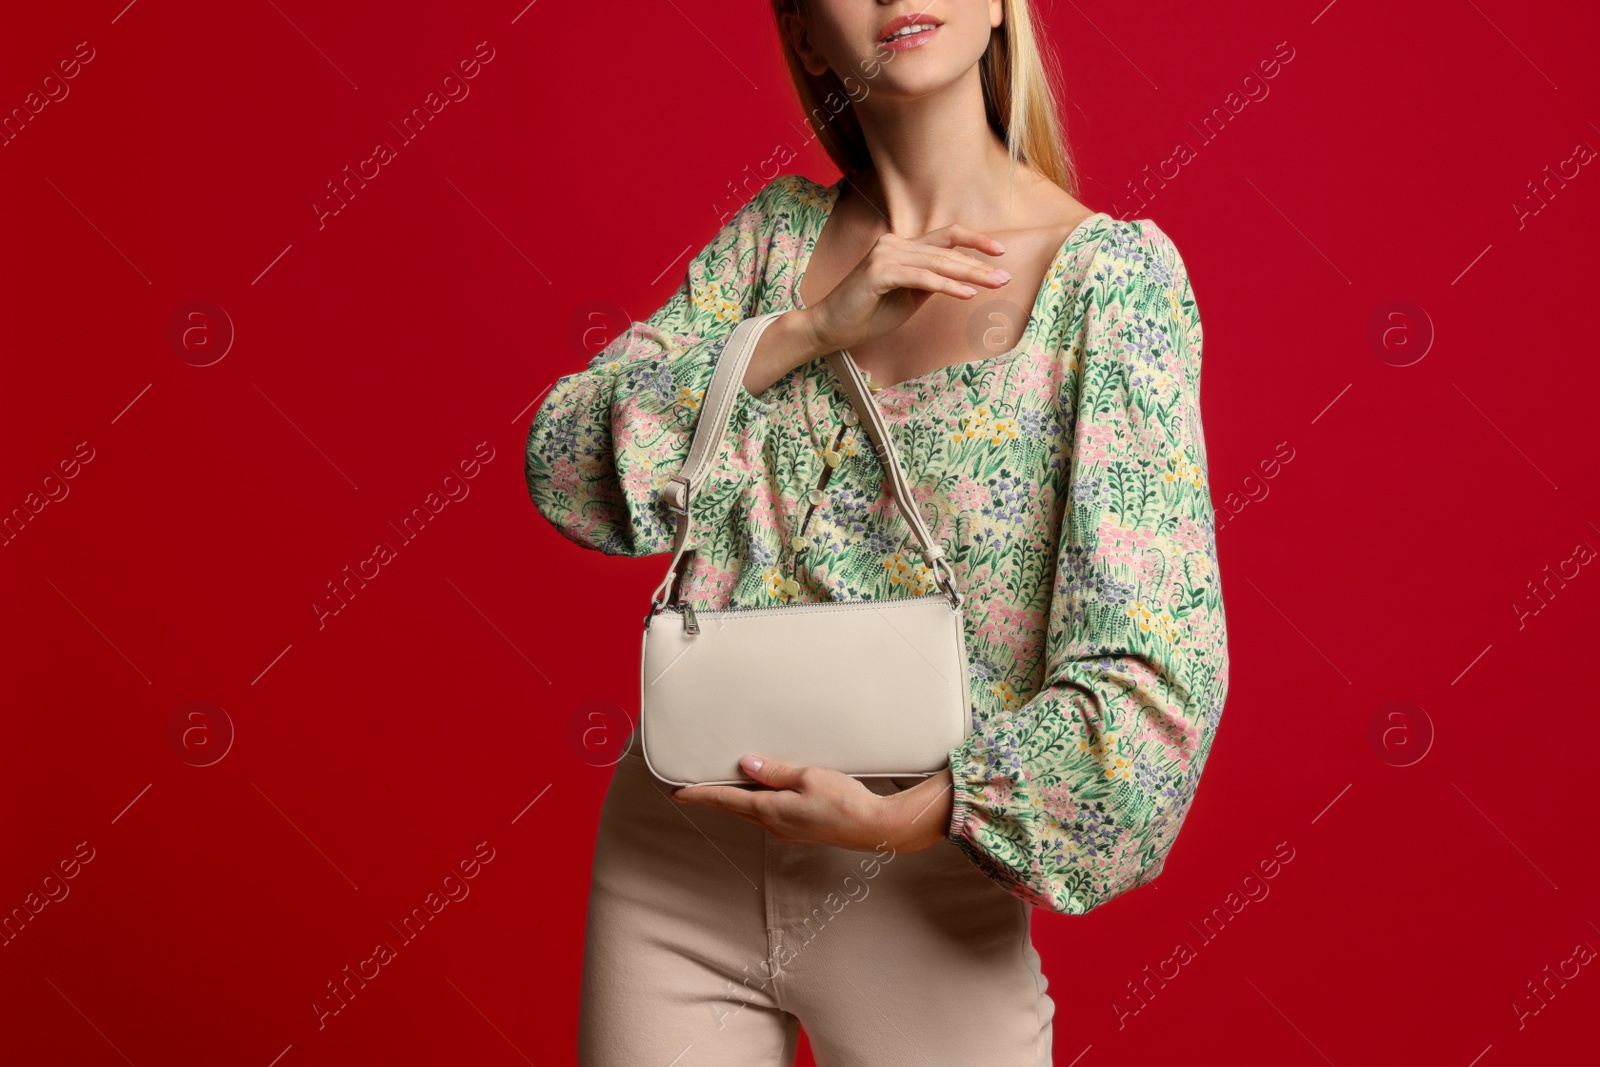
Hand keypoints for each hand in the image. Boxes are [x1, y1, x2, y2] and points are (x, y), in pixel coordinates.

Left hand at [671, 754, 954, 853]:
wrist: (875, 828)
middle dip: (712, 798)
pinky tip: (761, 793)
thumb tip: (746, 766)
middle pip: (735, 808)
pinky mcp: (800, 829)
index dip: (700, 796)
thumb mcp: (808, 777)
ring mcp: (788, 830)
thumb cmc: (846, 802)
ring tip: (721, 787)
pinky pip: (769, 814)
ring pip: (751, 812)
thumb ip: (776, 772)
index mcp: (772, 811)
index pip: (726, 801)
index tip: (677, 793)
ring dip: (734, 801)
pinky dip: (755, 803)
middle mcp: (774, 824)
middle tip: (692, 788)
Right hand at [799, 225, 1011, 356]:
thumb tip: (961, 278)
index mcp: (901, 247)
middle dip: (980, 263)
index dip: (975, 240)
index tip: (1000, 252)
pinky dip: (947, 286)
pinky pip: (922, 279)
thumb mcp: (907, 298)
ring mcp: (885, 255)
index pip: (945, 237)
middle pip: (946, 251)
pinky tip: (967, 293)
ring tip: (996, 283)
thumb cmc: (866, 316)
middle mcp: (893, 244)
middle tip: (1006, 275)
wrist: (829, 328)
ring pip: (938, 263)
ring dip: (971, 274)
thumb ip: (930, 284)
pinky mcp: (879, 273)